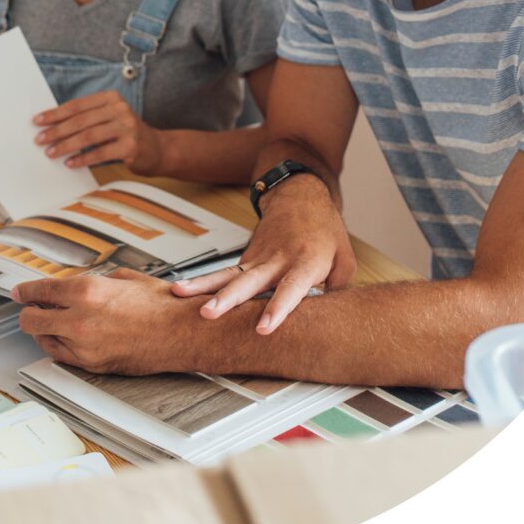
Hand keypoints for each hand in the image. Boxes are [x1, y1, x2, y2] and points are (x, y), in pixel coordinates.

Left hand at [13, 270, 197, 374]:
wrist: (182, 333)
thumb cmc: (161, 305)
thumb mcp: (124, 278)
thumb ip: (95, 282)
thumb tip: (80, 285)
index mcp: (87, 292)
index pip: (40, 291)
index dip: (25, 291)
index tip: (19, 292)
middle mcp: (80, 320)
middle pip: (31, 320)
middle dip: (28, 312)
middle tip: (30, 308)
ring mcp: (84, 346)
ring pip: (43, 340)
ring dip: (42, 330)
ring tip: (50, 323)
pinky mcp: (92, 365)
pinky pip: (61, 356)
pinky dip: (58, 345)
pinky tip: (64, 337)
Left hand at [34, 91, 163, 172]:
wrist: (159, 149)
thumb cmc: (126, 134)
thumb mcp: (109, 118)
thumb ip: (87, 118)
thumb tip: (52, 126)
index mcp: (111, 98)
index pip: (77, 105)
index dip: (56, 113)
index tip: (37, 121)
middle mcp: (120, 109)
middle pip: (81, 120)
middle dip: (57, 130)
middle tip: (39, 139)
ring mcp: (127, 127)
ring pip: (89, 135)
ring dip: (66, 145)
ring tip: (51, 153)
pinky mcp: (131, 146)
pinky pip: (101, 152)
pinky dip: (83, 159)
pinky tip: (70, 163)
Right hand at [171, 177, 355, 333]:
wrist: (300, 195)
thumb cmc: (324, 229)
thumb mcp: (345, 260)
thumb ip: (337, 292)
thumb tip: (325, 321)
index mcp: (306, 262)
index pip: (290, 289)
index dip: (277, 309)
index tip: (263, 328)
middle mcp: (277, 260)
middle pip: (249, 282)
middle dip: (227, 299)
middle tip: (209, 313)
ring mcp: (258, 258)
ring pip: (228, 274)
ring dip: (202, 286)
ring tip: (179, 294)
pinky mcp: (246, 259)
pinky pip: (225, 275)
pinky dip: (203, 284)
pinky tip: (182, 292)